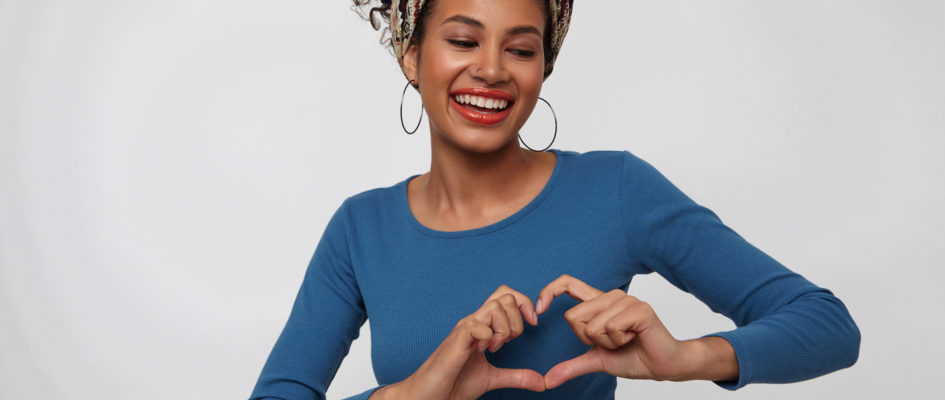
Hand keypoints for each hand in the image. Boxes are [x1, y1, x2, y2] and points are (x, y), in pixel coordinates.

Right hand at [380, 285, 544, 399]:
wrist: (429, 396)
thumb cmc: (454, 384)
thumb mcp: (492, 378)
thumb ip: (516, 376)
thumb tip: (541, 382)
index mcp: (482, 326)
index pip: (506, 296)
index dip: (525, 304)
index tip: (533, 325)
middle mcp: (474, 322)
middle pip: (505, 296)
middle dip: (518, 319)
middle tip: (509, 342)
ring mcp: (465, 329)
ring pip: (494, 307)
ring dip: (503, 328)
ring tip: (495, 348)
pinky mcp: (456, 341)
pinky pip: (478, 325)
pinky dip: (488, 337)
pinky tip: (483, 352)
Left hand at [535, 275, 688, 388]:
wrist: (663, 365)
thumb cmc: (632, 357)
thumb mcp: (596, 360)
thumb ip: (571, 366)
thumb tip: (547, 380)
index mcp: (599, 302)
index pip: (567, 283)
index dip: (549, 291)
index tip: (539, 310)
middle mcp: (611, 296)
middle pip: (573, 317)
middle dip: (588, 339)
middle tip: (611, 341)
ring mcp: (626, 300)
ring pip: (592, 326)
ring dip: (607, 342)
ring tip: (625, 340)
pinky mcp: (640, 309)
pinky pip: (611, 327)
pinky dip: (619, 341)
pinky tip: (634, 338)